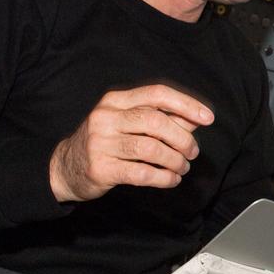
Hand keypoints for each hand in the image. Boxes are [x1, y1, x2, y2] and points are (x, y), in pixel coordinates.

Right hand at [49, 85, 212, 202]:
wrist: (65, 168)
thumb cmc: (107, 142)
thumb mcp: (128, 122)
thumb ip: (161, 117)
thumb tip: (196, 118)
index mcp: (115, 101)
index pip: (157, 94)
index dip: (186, 104)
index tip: (208, 118)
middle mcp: (106, 117)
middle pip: (156, 122)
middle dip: (183, 139)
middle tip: (193, 152)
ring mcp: (101, 143)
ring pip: (151, 149)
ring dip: (175, 161)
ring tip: (182, 167)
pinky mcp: (101, 168)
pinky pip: (142, 173)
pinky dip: (164, 178)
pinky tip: (171, 179)